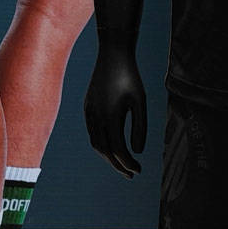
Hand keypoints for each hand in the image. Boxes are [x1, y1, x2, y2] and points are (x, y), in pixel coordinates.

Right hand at [83, 40, 147, 177]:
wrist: (113, 54)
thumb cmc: (130, 77)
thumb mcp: (140, 101)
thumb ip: (140, 127)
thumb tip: (137, 151)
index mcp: (111, 116)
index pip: (118, 149)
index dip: (128, 163)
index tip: (139, 170)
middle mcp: (96, 116)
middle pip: (105, 150)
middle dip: (118, 165)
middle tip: (131, 174)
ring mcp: (89, 112)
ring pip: (96, 142)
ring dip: (108, 156)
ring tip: (122, 163)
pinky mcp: (87, 107)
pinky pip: (92, 131)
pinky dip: (101, 143)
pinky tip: (111, 145)